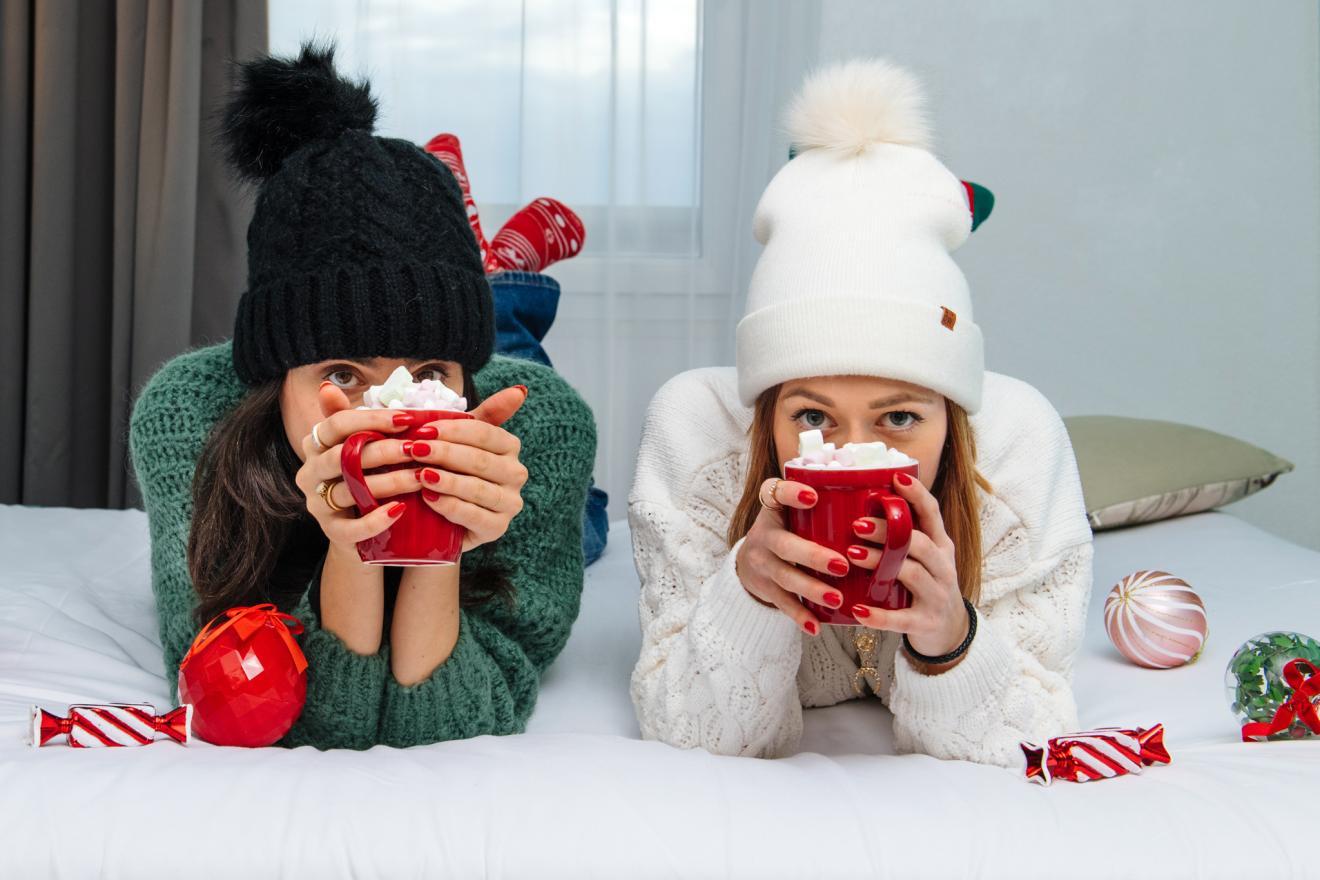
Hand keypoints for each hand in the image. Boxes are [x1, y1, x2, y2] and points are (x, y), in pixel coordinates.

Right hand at [293, 381, 419, 554]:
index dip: (372, 420)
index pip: (336, 424)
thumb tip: (328, 385)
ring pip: (351, 490)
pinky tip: (401, 509)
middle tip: (418, 449)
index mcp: (315, 446)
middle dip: (385, 450)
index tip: (408, 419)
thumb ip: (350, 419)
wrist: (360, 531)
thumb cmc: (364, 478)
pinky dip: (377, 519)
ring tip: (421, 477)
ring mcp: (318, 504)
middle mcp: (310, 473)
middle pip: (344, 456)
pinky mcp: (332, 532)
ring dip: (390, 482)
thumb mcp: (357, 446)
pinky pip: (352, 528)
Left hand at [406, 385, 529, 551]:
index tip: (422, 430)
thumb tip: (520, 389)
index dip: (453, 430)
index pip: (485, 433)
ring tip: (420, 475)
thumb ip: (487, 414)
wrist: (441, 517)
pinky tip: (429, 499)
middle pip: (481, 460)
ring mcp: (510, 503)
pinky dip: (450, 506)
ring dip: (446, 481)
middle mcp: (516, 474)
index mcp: (510, 447)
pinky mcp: (498, 529)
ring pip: (478, 489)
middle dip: (445, 454)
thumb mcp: (462, 440)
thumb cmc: (450, 470)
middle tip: (414, 450)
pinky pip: (475, 516)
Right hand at [734, 477, 851, 635]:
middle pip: (784, 544)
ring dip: (811, 589)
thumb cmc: (791, 529)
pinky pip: (782, 603)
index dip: (791, 494)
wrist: (752, 561)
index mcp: (774, 508)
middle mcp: (764, 534)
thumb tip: (890, 481)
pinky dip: (799, 615)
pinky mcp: (764, 588)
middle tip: (842, 565)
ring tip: (837, 599)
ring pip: (785, 577)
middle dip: (812, 555)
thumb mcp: (795, 510)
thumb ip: (828, 499)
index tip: (813, 496)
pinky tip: (816, 626)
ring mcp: (762, 563)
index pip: (776, 493)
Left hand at [846, 472, 967, 661]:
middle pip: (918, 542)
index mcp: (940, 546)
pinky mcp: (926, 623)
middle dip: (888, 530)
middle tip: (856, 525)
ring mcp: (937, 595)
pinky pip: (901, 619)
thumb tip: (862, 505)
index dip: (916, 494)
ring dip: (880, 563)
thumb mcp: (924, 558)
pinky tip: (857, 610)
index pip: (932, 514)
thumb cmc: (927, 586)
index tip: (896, 477)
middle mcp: (943, 567)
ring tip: (852, 555)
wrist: (950, 632)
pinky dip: (879, 616)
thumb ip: (903, 536)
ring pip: (912, 574)